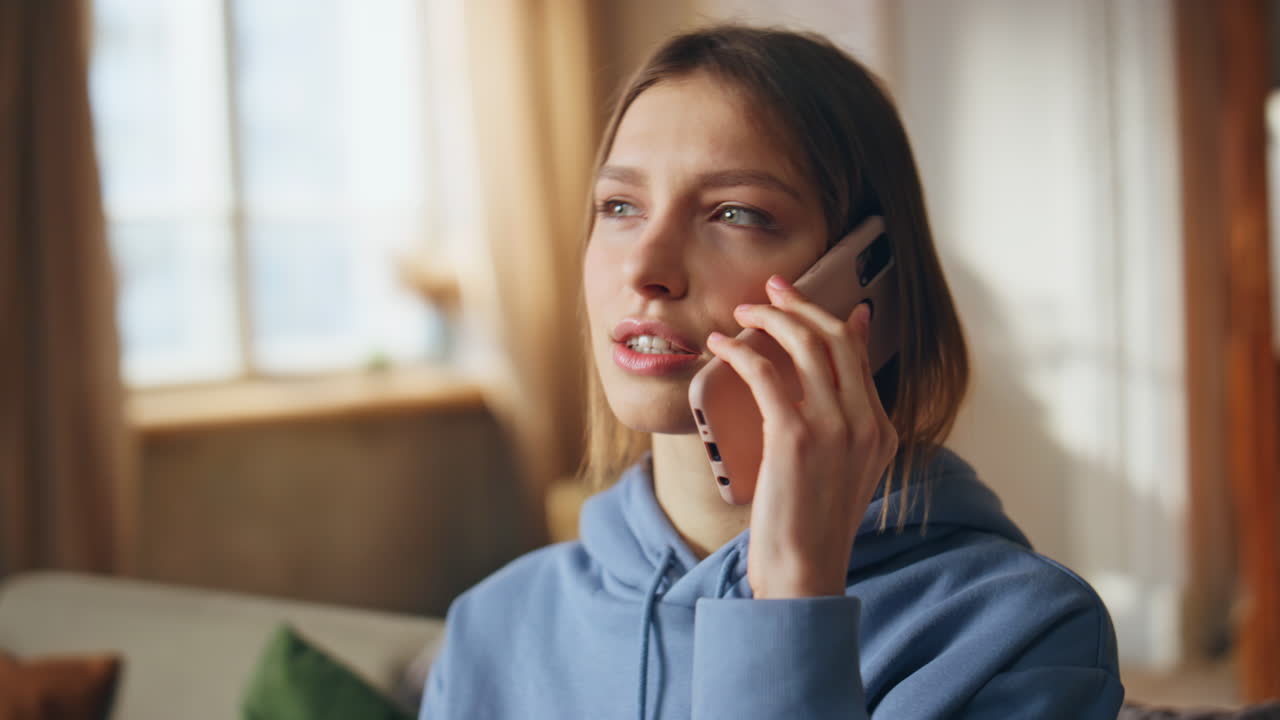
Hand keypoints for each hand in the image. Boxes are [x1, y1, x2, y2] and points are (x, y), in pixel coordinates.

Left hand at [705, 274, 897, 597]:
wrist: (804, 572)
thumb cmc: (811, 526)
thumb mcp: (840, 470)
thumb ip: (841, 424)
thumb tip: (826, 390)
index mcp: (883, 431)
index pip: (857, 354)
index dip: (828, 317)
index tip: (798, 299)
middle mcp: (867, 422)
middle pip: (835, 338)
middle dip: (800, 304)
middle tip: (770, 288)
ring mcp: (836, 427)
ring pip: (805, 345)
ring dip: (769, 319)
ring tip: (742, 312)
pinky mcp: (796, 435)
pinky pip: (765, 372)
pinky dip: (740, 351)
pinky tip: (721, 346)